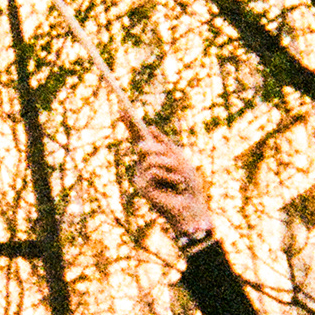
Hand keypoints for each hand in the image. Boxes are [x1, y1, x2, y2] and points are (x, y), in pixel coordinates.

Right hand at [131, 122, 214, 242]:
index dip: (130, 122)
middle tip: (175, 163)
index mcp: (153, 157)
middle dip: (158, 146)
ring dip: (169, 165)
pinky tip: (175, 186)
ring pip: (150, 156)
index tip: (122, 108)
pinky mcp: (141, 186)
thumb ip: (165, 145)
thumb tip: (149, 126)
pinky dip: (169, 176)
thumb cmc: (188, 185)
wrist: (192, 206)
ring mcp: (140, 176)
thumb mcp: (180, 159)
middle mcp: (143, 165)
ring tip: (178, 179)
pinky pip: (154, 170)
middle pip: (142, 142)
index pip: (139, 136)